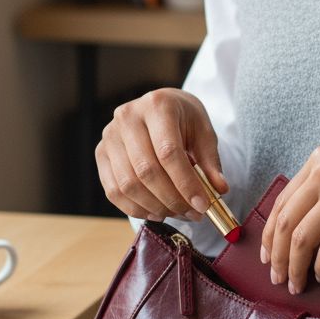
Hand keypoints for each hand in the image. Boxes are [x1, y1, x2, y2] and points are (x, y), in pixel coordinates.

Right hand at [95, 88, 228, 221]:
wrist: (159, 108)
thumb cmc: (184, 120)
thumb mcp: (204, 133)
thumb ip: (211, 162)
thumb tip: (219, 191)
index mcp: (157, 105)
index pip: (168, 152)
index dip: (186, 183)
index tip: (203, 205)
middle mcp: (127, 117)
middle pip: (146, 171)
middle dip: (172, 199)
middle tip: (193, 214)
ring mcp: (110, 136)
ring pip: (128, 185)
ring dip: (155, 207)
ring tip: (178, 213)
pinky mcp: (100, 153)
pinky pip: (114, 191)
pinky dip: (136, 208)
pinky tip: (157, 212)